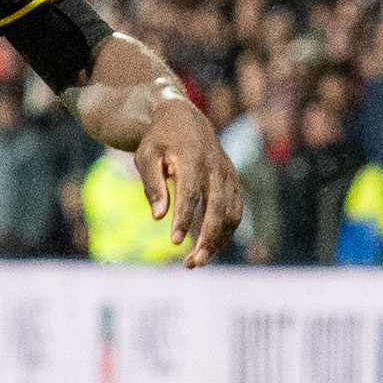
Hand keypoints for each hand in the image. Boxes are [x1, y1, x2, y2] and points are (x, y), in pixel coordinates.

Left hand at [134, 95, 241, 266]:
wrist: (185, 119)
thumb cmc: (159, 140)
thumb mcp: (146, 155)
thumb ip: (152, 184)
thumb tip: (158, 216)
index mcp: (193, 158)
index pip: (191, 193)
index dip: (184, 219)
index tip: (174, 242)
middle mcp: (216, 168)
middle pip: (218, 208)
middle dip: (207, 238)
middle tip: (193, 263)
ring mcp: (228, 175)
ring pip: (231, 213)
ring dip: (218, 241)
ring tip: (196, 262)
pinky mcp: (234, 182)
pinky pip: (236, 211)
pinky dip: (225, 232)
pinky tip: (208, 248)